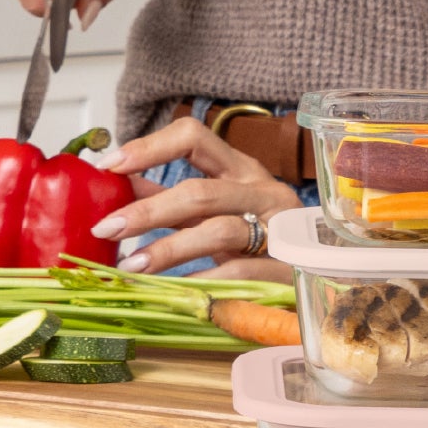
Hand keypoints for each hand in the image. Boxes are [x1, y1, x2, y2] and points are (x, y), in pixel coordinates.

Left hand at [90, 117, 301, 280]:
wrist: (321, 277)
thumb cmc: (261, 240)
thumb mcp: (214, 212)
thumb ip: (172, 200)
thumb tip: (122, 184)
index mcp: (239, 169)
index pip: (194, 136)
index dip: (150, 146)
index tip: (111, 165)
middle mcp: (260, 191)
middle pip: (199, 191)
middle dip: (148, 211)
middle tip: (107, 228)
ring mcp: (277, 228)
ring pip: (217, 230)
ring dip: (167, 249)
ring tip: (131, 267)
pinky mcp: (284, 266)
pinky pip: (238, 271)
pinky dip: (202, 281)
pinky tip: (175, 291)